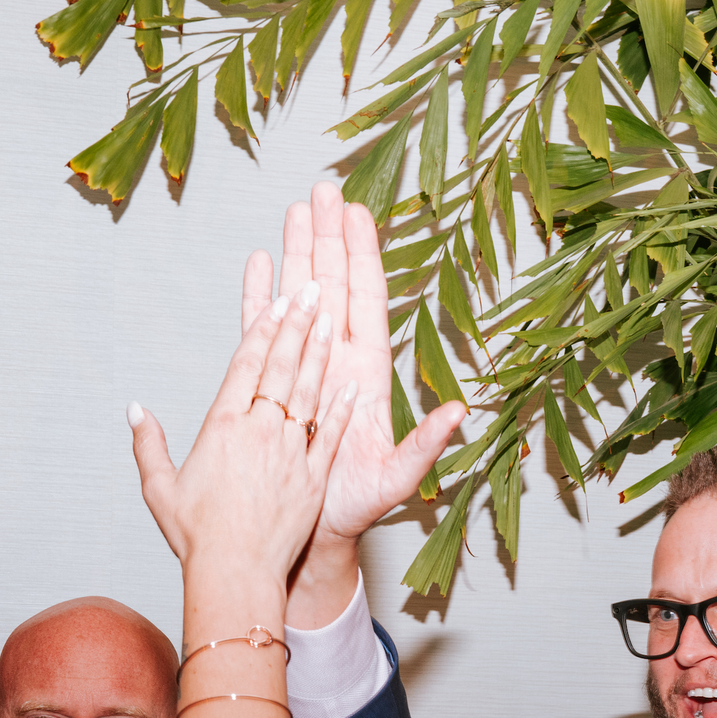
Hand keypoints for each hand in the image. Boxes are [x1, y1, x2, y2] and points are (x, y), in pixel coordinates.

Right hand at [129, 272, 359, 589]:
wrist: (235, 573)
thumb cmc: (197, 536)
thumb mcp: (160, 488)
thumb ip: (148, 444)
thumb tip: (135, 410)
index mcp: (222, 427)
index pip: (247, 365)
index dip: (264, 329)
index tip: (278, 302)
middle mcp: (260, 432)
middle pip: (283, 367)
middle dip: (298, 324)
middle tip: (313, 289)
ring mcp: (290, 453)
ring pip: (309, 392)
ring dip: (321, 353)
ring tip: (331, 319)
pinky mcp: (313, 479)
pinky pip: (330, 435)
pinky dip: (340, 408)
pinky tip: (350, 384)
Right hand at [250, 183, 463, 623]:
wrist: (317, 529)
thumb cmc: (359, 507)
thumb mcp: (399, 478)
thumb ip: (426, 444)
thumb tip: (460, 412)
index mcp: (367, 374)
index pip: (367, 302)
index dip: (363, 256)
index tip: (358, 212)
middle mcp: (338, 361)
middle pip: (334, 285)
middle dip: (329, 235)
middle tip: (323, 188)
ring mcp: (306, 366)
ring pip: (301, 297)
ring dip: (297, 253)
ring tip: (293, 208)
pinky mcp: (276, 380)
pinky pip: (264, 329)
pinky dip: (260, 295)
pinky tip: (256, 262)